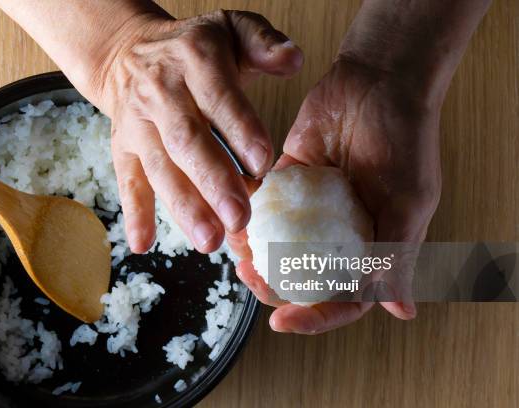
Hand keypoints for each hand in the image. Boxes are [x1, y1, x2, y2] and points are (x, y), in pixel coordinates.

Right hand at [80, 9, 302, 253]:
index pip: (219, 98)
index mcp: (195, 61)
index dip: (239, 130)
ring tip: (209, 240)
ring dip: (182, 206)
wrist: (129, 51)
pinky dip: (134, 213)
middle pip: (186, 140)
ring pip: (159, 167)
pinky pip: (126, 180)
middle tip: (240, 218)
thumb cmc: (193, 47)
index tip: (262, 165)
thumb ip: (264, 42)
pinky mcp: (122, 147)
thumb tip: (294, 59)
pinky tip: (143, 244)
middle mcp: (162, 93)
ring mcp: (138, 124)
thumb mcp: (231, 28)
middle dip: (213, 182)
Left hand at [231, 57, 442, 333]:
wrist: (378, 81)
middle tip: (250, 279)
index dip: (314, 318)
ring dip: (256, 256)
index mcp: (373, 248)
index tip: (280, 322)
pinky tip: (233, 220)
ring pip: (277, 247)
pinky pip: (265, 207)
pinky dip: (249, 217)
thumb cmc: (405, 139)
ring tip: (237, 253)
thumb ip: (395, 253)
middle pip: (302, 279)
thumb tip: (402, 311)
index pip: (343, 299)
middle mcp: (339, 235)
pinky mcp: (288, 181)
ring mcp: (312, 210)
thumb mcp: (407, 201)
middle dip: (273, 288)